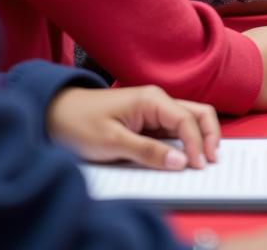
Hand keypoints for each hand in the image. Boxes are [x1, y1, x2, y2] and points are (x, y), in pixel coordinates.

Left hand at [46, 85, 218, 169]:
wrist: (55, 113)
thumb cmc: (80, 124)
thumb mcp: (112, 142)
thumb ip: (147, 152)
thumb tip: (180, 162)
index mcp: (153, 99)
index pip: (187, 120)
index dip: (196, 144)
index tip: (198, 167)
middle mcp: (158, 100)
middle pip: (198, 113)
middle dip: (209, 135)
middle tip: (212, 161)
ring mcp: (154, 109)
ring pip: (189, 120)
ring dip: (199, 137)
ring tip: (204, 159)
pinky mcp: (147, 120)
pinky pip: (174, 128)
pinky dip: (185, 141)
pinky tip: (185, 155)